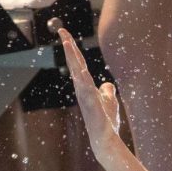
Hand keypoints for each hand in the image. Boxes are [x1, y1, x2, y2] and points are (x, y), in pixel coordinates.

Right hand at [60, 29, 122, 154]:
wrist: (105, 139)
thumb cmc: (106, 121)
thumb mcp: (109, 101)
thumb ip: (107, 91)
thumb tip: (107, 84)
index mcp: (85, 86)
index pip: (78, 63)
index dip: (72, 49)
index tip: (66, 35)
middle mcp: (82, 89)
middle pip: (74, 64)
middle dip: (69, 47)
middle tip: (62, 31)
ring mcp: (85, 96)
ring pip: (77, 72)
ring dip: (73, 57)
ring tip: (68, 43)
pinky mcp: (91, 104)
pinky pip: (86, 87)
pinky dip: (83, 78)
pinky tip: (80, 69)